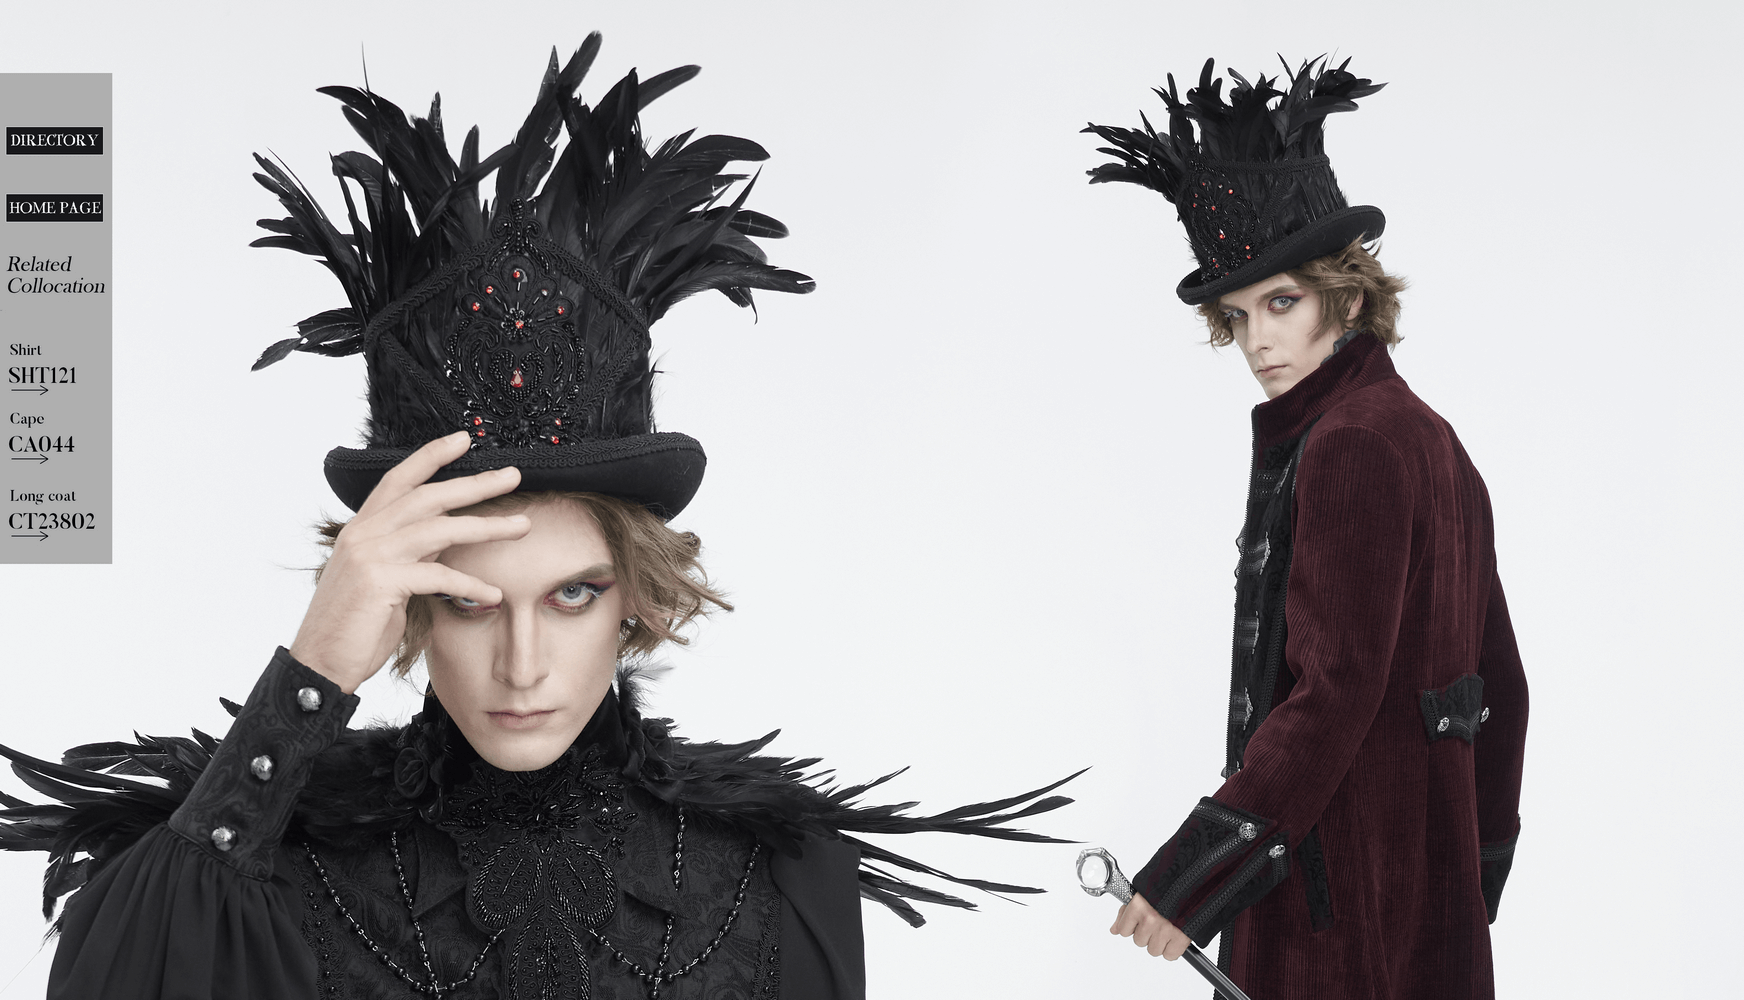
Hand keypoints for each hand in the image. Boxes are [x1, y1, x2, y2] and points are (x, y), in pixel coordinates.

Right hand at [288, 432, 531, 692]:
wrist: (318, 664)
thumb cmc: (355, 625)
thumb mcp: (384, 578)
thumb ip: (411, 552)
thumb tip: (447, 534)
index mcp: (362, 528)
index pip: (399, 480)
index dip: (430, 457)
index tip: (463, 439)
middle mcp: (364, 534)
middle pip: (428, 496)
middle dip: (474, 484)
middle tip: (512, 475)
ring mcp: (370, 556)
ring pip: (439, 529)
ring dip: (487, 527)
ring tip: (522, 526)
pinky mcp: (380, 583)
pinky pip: (438, 576)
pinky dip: (470, 584)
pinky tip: (494, 595)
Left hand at [1110, 891, 1191, 959]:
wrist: (1193, 883)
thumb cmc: (1167, 886)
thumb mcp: (1142, 894)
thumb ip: (1126, 912)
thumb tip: (1114, 929)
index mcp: (1138, 906)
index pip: (1124, 930)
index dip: (1131, 926)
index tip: (1139, 921)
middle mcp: (1150, 919)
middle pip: (1139, 941)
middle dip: (1147, 933)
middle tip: (1156, 922)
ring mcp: (1165, 930)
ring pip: (1153, 950)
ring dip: (1159, 942)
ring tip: (1166, 927)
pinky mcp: (1181, 939)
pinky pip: (1170, 955)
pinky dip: (1172, 949)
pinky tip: (1174, 936)